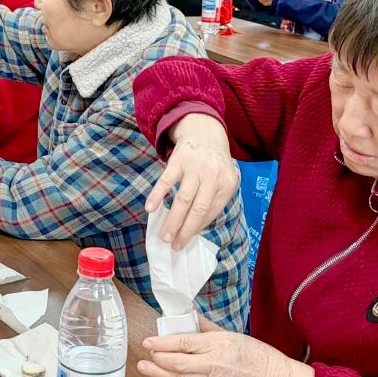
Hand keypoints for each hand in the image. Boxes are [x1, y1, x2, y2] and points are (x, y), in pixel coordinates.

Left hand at [137, 317, 315, 376]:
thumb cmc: (257, 355)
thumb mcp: (232, 334)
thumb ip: (206, 327)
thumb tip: (188, 316)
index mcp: (219, 344)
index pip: (184, 342)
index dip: (163, 343)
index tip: (149, 342)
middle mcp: (214, 363)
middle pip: (177, 363)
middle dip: (157, 359)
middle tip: (145, 355)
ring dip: (159, 373)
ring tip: (145, 368)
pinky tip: (164, 376)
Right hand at [144, 113, 238, 249]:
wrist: (205, 130)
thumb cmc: (213, 162)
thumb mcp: (222, 179)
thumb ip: (213, 199)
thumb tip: (195, 227)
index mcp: (227, 184)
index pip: (211, 212)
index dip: (197, 228)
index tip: (185, 241)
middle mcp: (213, 176)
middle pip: (198, 209)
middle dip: (185, 230)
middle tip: (174, 246)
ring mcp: (195, 168)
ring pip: (183, 199)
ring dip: (172, 220)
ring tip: (164, 236)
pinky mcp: (179, 160)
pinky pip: (167, 181)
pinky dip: (157, 195)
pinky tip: (150, 208)